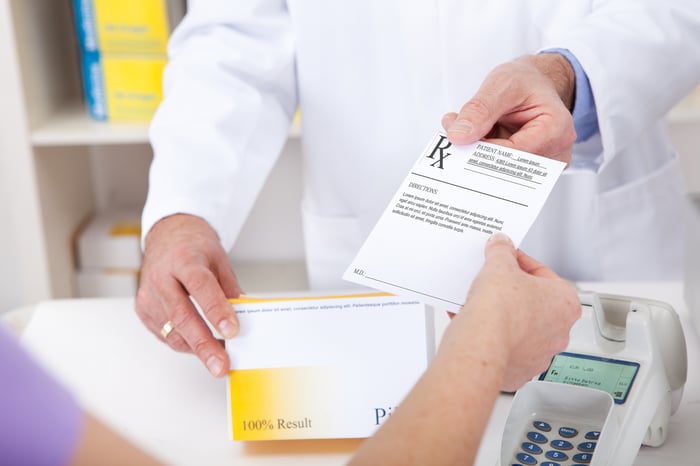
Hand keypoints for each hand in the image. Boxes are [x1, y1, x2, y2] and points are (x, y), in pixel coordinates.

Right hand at [135, 214, 241, 376]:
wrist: (167, 237)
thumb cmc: (194, 247)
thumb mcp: (219, 260)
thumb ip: (229, 289)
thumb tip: (243, 319)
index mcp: (183, 259)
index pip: (200, 287)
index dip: (216, 311)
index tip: (233, 331)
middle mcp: (161, 277)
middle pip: (182, 316)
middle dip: (204, 345)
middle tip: (221, 364)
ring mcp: (148, 295)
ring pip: (173, 331)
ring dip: (197, 348)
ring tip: (218, 359)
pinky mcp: (143, 310)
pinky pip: (166, 334)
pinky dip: (185, 343)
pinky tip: (200, 345)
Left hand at [441, 53, 576, 165]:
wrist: (533, 86)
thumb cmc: (525, 82)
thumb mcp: (501, 84)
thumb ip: (479, 110)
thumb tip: (458, 136)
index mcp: (556, 129)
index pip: (512, 152)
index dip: (481, 149)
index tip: (457, 139)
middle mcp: (555, 153)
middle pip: (507, 166)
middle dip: (477, 152)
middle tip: (456, 134)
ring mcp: (543, 165)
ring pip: (499, 171)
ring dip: (478, 153)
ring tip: (469, 129)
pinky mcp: (529, 169)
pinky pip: (499, 169)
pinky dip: (483, 155)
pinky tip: (478, 137)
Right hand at [445, 233, 580, 391]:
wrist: (481, 345)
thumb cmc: (500, 311)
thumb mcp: (499, 265)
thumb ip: (502, 251)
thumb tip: (501, 244)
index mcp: (566, 304)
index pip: (542, 273)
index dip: (519, 262)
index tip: (505, 259)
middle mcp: (559, 332)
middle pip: (533, 303)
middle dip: (511, 293)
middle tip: (492, 283)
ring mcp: (540, 355)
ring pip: (519, 329)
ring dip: (501, 317)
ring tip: (478, 306)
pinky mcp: (518, 371)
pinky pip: (504, 349)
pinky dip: (491, 338)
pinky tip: (474, 326)